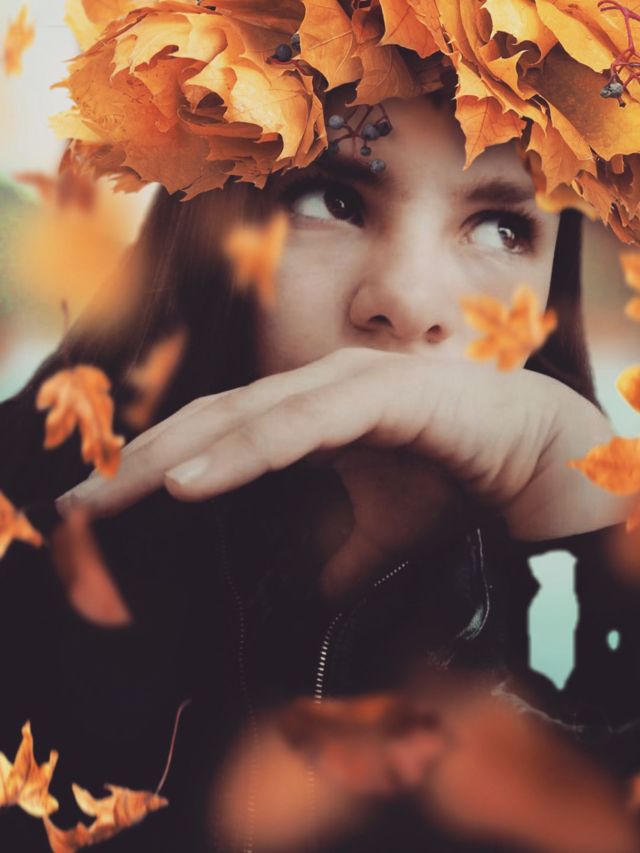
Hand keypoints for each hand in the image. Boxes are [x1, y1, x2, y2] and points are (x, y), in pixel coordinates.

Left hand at [57, 346, 631, 556]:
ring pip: (239, 417)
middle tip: (76, 505)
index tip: (104, 506)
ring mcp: (341, 383)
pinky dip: (241, 453)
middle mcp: (313, 386)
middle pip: (207, 420)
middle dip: (138, 463)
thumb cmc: (454, 475)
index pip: (215, 433)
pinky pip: (295, 426)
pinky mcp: (376, 393)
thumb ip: (340, 554)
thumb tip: (310, 595)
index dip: (157, 464)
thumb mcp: (380, 529)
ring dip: (172, 458)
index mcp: (306, 410)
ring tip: (112, 496)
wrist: (531, 448)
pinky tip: (191, 485)